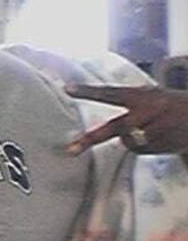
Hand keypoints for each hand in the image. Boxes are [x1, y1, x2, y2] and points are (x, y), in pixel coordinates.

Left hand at [64, 85, 187, 155]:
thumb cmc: (173, 106)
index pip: (110, 93)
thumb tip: (112, 123)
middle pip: (114, 128)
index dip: (88, 92)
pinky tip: (161, 137)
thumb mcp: (153, 96)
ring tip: (153, 129)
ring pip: (129, 142)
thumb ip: (131, 103)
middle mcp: (149, 111)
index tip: (67, 89)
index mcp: (143, 95)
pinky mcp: (164, 145)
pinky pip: (142, 150)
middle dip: (91, 139)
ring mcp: (157, 130)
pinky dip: (146, 146)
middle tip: (70, 150)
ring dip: (134, 139)